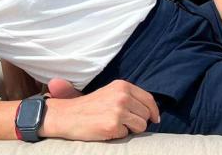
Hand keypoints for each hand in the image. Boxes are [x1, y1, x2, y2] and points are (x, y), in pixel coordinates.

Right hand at [40, 80, 159, 140]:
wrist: (67, 115)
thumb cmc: (89, 106)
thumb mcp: (110, 93)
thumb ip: (128, 97)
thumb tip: (152, 111)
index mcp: (122, 86)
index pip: (148, 99)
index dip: (153, 111)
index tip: (154, 119)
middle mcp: (122, 95)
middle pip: (146, 114)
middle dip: (138, 121)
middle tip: (122, 121)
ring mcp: (118, 110)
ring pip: (141, 126)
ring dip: (130, 129)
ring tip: (114, 124)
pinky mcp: (113, 125)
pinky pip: (127, 135)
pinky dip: (119, 135)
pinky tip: (106, 129)